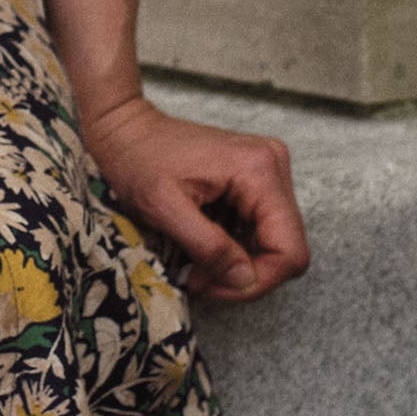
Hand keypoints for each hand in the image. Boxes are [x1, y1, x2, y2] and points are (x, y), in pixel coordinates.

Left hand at [80, 97, 309, 302]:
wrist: (127, 130)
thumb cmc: (139, 161)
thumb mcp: (165, 209)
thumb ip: (208, 247)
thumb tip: (245, 279)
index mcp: (259, 169)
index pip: (289, 250)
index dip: (256, 282)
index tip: (212, 285)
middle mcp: (273, 164)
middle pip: (285, 247)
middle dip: (244, 274)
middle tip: (200, 277)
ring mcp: (268, 169)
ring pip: (275, 241)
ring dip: (238, 262)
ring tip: (197, 261)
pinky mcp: (257, 177)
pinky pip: (262, 228)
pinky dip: (236, 246)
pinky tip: (206, 241)